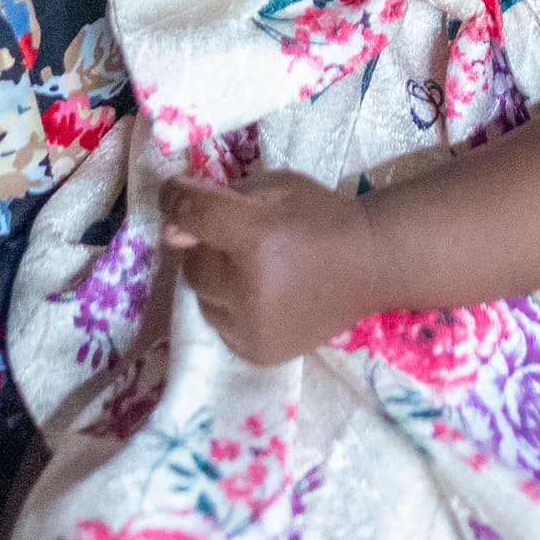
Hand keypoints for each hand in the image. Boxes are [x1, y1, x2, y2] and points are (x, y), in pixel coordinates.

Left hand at [161, 171, 382, 365]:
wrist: (369, 267)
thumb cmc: (319, 218)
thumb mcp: (275, 188)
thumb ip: (220, 198)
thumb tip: (170, 229)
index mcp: (255, 237)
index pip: (192, 216)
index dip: (175, 199)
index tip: (175, 192)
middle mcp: (247, 287)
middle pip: (193, 263)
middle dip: (210, 248)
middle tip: (243, 241)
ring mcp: (252, 326)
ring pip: (201, 298)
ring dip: (218, 281)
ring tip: (257, 271)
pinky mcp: (256, 351)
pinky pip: (219, 325)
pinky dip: (230, 309)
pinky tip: (263, 296)